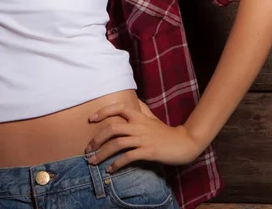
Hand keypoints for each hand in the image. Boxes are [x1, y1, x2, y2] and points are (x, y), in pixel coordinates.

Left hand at [84, 99, 201, 171]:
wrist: (184, 143)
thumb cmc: (165, 132)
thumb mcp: (151, 118)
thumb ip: (140, 110)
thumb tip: (130, 103)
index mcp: (138, 116)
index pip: (118, 107)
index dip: (103, 112)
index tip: (91, 119)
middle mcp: (139, 125)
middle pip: (112, 128)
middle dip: (97, 139)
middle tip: (88, 148)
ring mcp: (143, 139)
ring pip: (117, 144)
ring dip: (102, 154)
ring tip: (93, 161)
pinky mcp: (148, 152)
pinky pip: (128, 157)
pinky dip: (117, 164)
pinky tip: (110, 170)